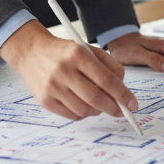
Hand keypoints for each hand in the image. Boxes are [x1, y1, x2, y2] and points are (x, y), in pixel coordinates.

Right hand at [0, 19, 139, 121]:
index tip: (133, 103)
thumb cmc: (64, 51)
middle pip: (96, 97)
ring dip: (99, 111)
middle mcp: (64, 70)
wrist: (31, 52)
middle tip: (122, 111)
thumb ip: (108, 65)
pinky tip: (86, 106)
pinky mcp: (45, 100)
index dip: (122, 94)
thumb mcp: (87, 49)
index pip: (106, 79)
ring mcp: (53, 87)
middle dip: (114, 107)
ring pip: (85, 109)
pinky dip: (84, 114)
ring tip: (101, 105)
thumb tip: (123, 88)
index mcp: (77, 54)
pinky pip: (72, 115)